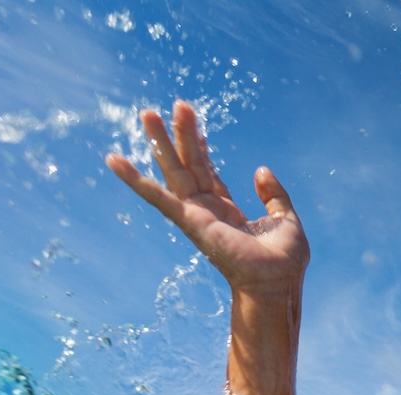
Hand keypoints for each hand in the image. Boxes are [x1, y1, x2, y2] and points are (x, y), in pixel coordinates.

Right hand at [105, 101, 308, 293]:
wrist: (278, 283)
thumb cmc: (284, 261)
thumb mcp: (286, 219)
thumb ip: (274, 195)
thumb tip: (260, 170)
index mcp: (228, 211)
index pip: (209, 174)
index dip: (203, 150)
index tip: (197, 127)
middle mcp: (208, 211)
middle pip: (190, 165)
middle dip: (182, 135)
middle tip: (178, 104)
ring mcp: (196, 215)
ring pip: (174, 171)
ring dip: (161, 142)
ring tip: (148, 113)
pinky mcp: (189, 221)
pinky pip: (158, 197)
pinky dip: (135, 179)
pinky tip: (114, 160)